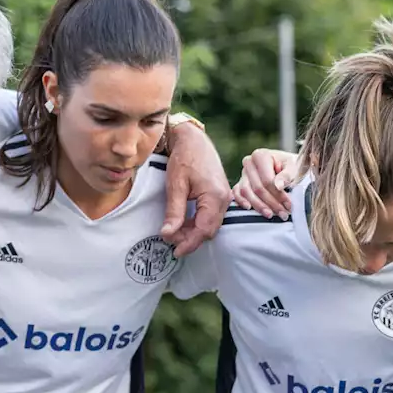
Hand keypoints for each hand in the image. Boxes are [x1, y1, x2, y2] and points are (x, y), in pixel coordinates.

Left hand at [161, 123, 229, 256]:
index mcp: (215, 197)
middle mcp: (224, 199)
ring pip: (210, 225)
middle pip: (209, 230)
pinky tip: (184, 223)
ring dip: (193, 232)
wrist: (194, 140)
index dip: (189, 244)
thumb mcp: (175, 185)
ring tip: (174, 232)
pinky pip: (211, 217)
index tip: (174, 252)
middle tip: (169, 240)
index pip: (204, 230)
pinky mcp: (220, 196)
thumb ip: (173, 212)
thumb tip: (167, 234)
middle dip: (190, 239)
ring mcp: (224, 198)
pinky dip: (197, 223)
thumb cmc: (185, 158)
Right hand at [232, 149, 298, 217]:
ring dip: (259, 206)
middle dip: (271, 203)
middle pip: (257, 188)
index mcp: (261, 155)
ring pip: (247, 192)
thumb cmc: (291, 167)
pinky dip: (241, 201)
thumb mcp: (294, 168)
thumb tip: (278, 186)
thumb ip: (287, 175)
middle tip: (283, 214)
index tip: (289, 205)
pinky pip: (237, 193)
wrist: (286, 166)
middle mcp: (248, 162)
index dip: (278, 195)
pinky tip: (250, 209)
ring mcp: (242, 173)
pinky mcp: (239, 182)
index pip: (267, 180)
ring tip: (270, 215)